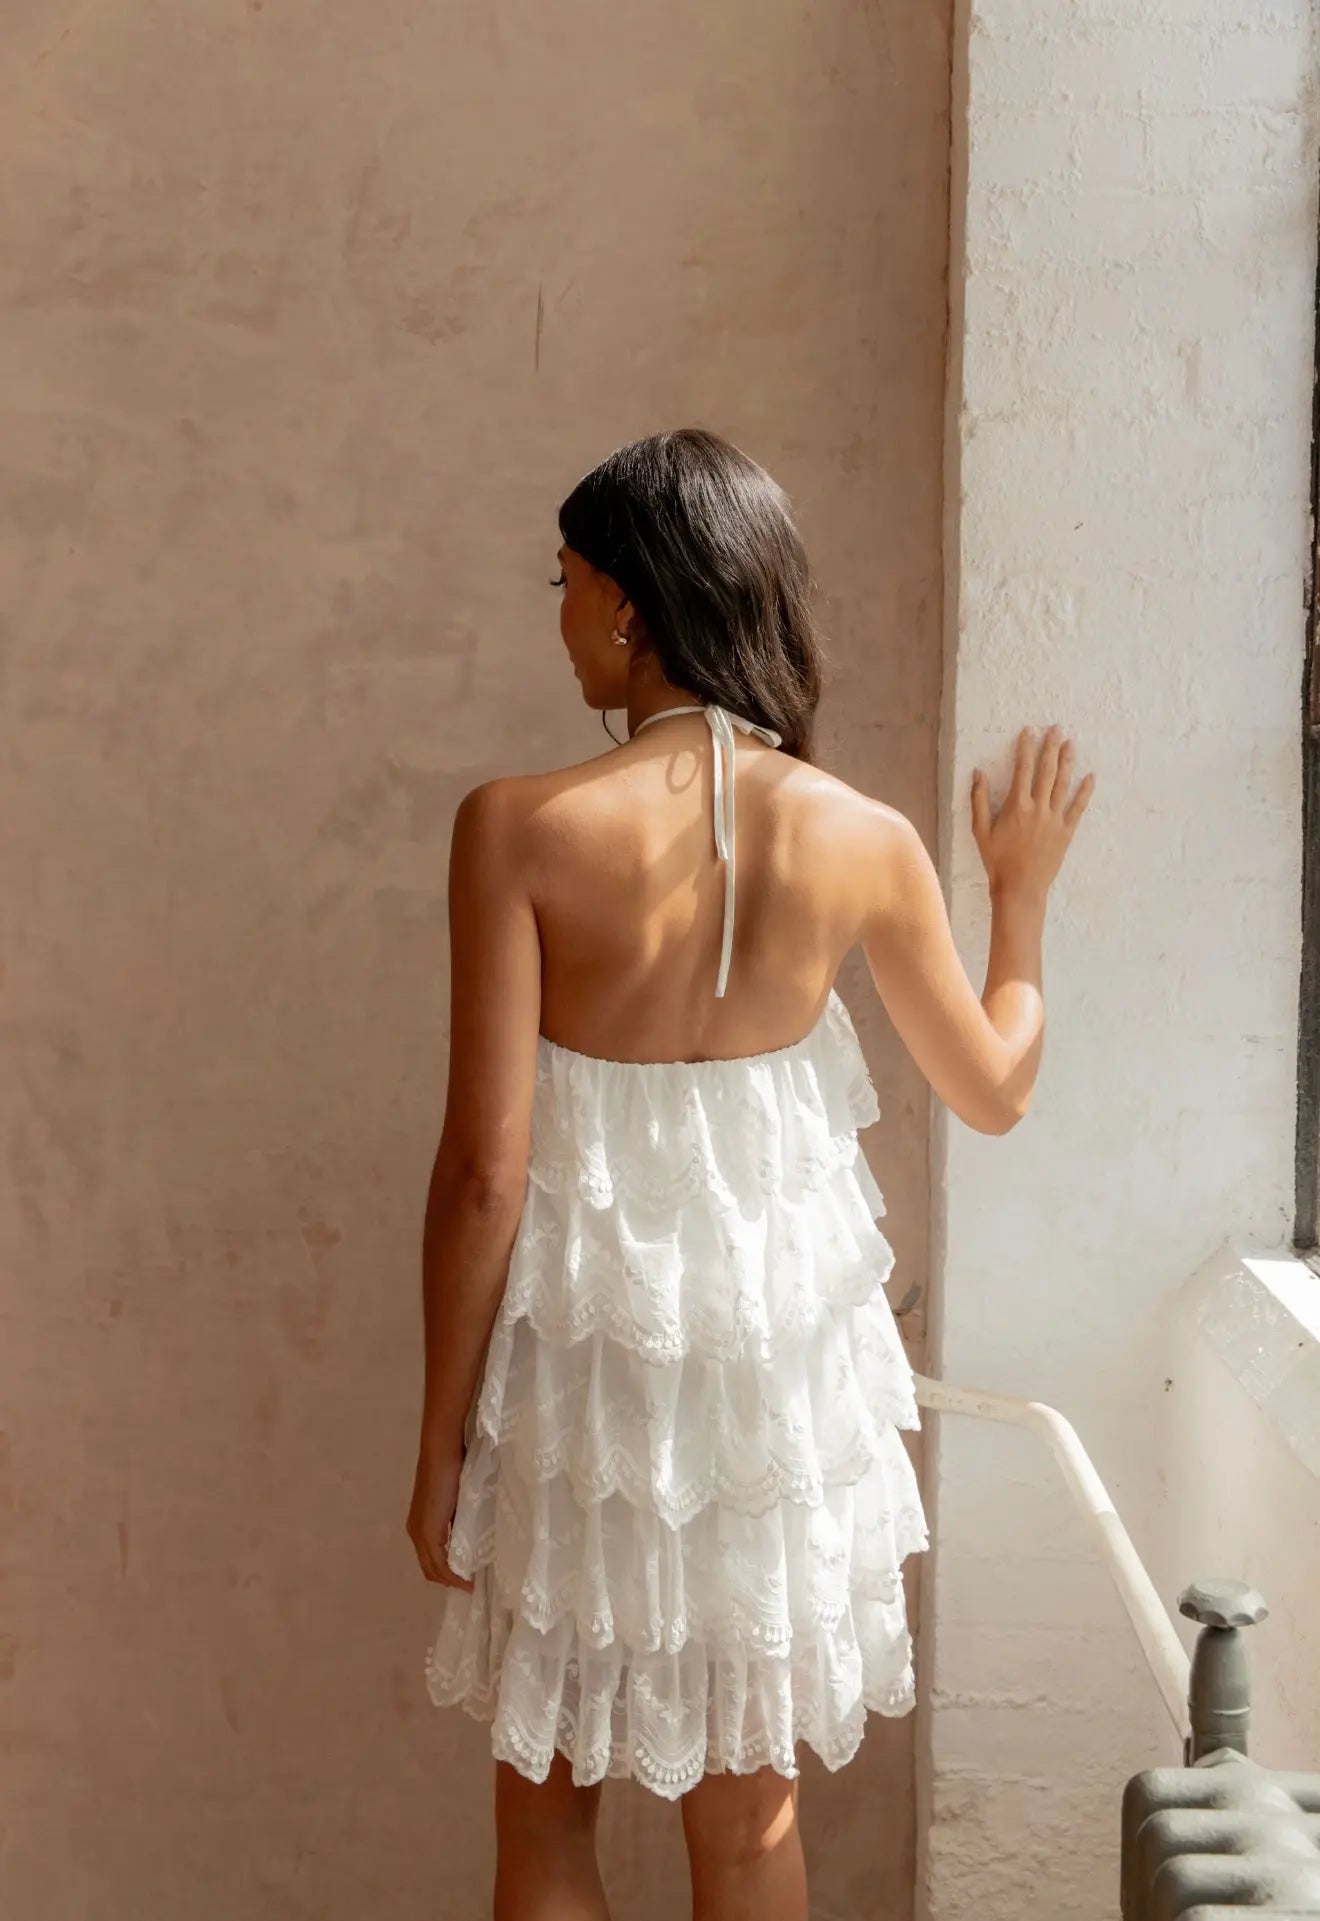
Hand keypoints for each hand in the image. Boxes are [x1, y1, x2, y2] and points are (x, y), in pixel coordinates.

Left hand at [405, 1443, 473, 1589]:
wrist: (441, 1450)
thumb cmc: (450, 1467)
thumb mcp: (455, 1500)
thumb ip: (456, 1519)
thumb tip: (468, 1535)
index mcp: (419, 1525)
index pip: (430, 1559)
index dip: (446, 1573)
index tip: (466, 1579)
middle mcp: (415, 1532)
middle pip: (430, 1569)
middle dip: (449, 1580)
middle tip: (469, 1585)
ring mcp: (420, 1532)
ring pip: (432, 1568)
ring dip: (451, 1579)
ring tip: (469, 1583)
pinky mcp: (427, 1530)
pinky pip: (439, 1562)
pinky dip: (452, 1573)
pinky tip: (465, 1577)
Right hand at [971, 725, 1094, 899]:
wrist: (1020, 887)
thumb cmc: (997, 860)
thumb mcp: (980, 831)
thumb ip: (979, 800)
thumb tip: (977, 773)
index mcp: (1016, 806)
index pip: (1022, 769)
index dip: (1025, 748)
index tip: (1029, 731)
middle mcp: (1038, 808)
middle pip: (1046, 770)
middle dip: (1051, 747)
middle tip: (1056, 728)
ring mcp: (1055, 819)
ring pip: (1064, 783)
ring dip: (1068, 761)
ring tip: (1071, 743)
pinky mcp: (1066, 831)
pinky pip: (1079, 807)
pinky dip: (1085, 791)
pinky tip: (1091, 776)